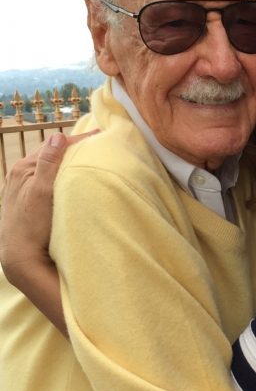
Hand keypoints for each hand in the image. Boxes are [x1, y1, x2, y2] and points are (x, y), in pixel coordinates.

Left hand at [0, 131, 96, 334]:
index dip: (79, 139)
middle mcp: (21, 173)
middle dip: (75, 147)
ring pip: (52, 166)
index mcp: (24, 168)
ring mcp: (25, 186)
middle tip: (99, 144)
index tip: (100, 135)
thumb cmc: (32, 227)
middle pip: (53, 153)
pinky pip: (49, 178)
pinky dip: (63, 173)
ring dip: (69, 161)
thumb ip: (48, 164)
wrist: (20, 256)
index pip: (56, 145)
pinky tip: (74, 177)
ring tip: (90, 157)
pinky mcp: (30, 198)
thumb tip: (58, 136)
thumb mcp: (42, 193)